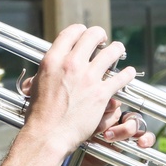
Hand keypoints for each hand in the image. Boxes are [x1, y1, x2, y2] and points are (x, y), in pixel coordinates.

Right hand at [22, 25, 137, 157]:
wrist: (48, 135)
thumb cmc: (40, 115)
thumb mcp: (36, 85)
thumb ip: (45, 72)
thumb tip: (47, 67)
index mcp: (53, 60)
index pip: (71, 32)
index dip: (81, 30)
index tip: (85, 35)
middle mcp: (71, 64)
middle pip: (93, 35)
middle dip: (101, 36)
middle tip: (103, 42)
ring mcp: (88, 78)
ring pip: (112, 52)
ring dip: (118, 49)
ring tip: (119, 51)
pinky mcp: (101, 93)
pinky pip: (121, 77)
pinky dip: (127, 74)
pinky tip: (128, 73)